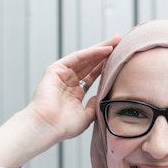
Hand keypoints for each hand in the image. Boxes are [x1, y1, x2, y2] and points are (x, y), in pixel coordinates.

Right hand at [0, 36, 120, 167]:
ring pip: (85, 58)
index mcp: (74, 93)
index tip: (120, 59)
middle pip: (90, 63)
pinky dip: (91, 52)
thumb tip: (102, 95)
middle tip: (120, 42)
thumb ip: (94, 105)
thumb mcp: (86, 116)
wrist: (47, 127)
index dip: (106, 66)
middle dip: (105, 53)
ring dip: (101, 48)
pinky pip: (77, 58)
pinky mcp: (55, 70)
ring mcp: (61, 75)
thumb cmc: (63, 126)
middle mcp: (68, 82)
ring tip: (116, 40)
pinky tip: (105, 49)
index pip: (93, 75)